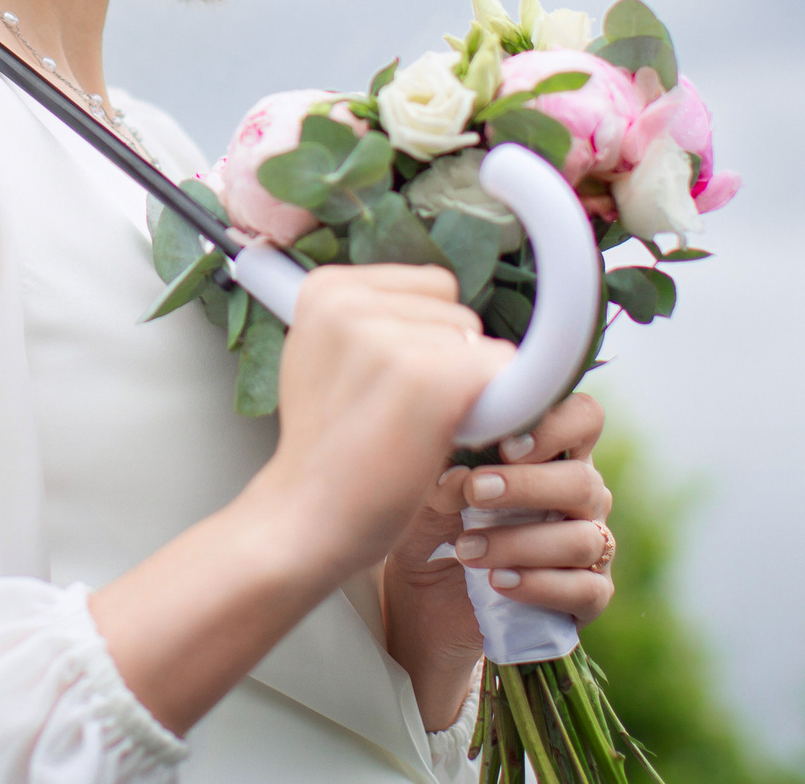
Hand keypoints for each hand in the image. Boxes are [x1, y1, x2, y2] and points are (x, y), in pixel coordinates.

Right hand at [244, 265, 513, 575]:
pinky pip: (499, 371)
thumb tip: (441, 298)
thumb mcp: (323, 358)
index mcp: (325, 288)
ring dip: (460, 388)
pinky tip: (442, 436)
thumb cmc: (326, 451)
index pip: (429, 284)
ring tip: (405, 427)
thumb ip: (370, 320)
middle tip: (392, 412)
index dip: (424, 338)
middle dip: (442, 360)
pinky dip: (491, 408)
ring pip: (477, 344)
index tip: (383, 382)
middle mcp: (351, 303)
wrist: (304, 521)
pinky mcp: (427, 379)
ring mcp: (387, 340)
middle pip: (456, 311)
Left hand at [381, 393, 614, 729]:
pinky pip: (586, 591)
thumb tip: (461, 472)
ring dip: (520, 542)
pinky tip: (498, 582)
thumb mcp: (427, 494)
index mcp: (552, 454)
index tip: (505, 445)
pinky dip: (539, 585)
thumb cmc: (435, 528)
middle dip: (526, 486)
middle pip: (584, 481)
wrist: (427, 603)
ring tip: (466, 550)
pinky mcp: (588, 599)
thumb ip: (445, 471)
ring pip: (581, 540)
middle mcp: (581, 497)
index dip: (555, 425)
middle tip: (475, 492)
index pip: (583, 418)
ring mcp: (589, 548)